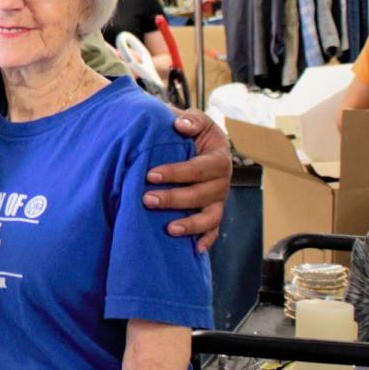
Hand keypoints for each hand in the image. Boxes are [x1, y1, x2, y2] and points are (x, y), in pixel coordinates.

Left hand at [143, 109, 231, 253]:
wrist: (201, 145)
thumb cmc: (194, 133)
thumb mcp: (196, 120)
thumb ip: (190, 119)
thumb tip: (180, 125)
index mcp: (218, 158)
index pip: (198, 168)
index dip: (175, 172)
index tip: (150, 175)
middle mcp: (221, 182)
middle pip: (200, 195)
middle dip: (173, 199)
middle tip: (147, 199)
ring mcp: (218, 200)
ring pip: (210, 217)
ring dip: (190, 225)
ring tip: (169, 229)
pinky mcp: (214, 213)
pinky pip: (214, 230)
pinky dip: (206, 240)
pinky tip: (194, 249)